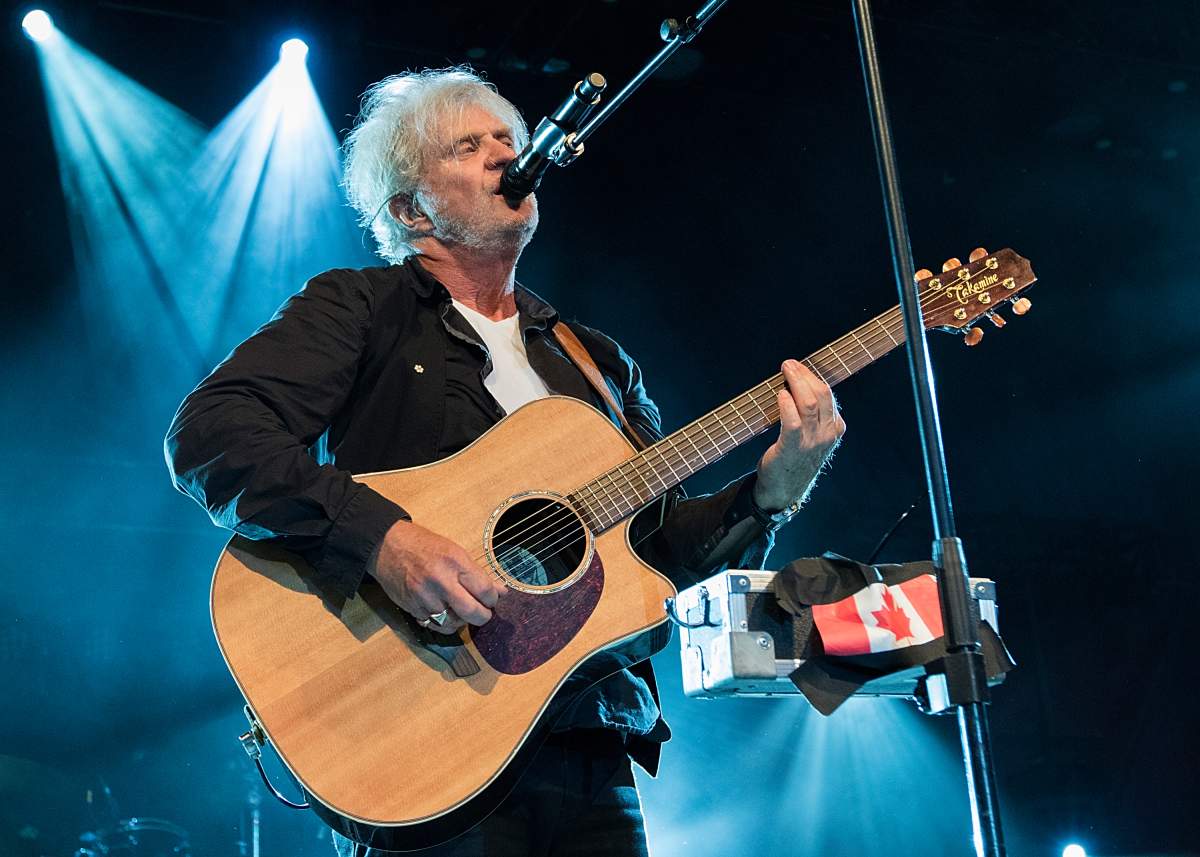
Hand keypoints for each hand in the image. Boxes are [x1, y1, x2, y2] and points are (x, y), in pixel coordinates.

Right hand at [370, 519, 505, 634]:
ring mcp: (425, 597)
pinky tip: (445, 612)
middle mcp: (440, 581)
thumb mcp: (455, 551)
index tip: (492, 598)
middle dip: (483, 616)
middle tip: (483, 612)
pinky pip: (434, 625)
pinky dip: (443, 622)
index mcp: (455, 563)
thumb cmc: (424, 546)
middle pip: (472, 612)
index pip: (485, 590)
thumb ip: (477, 574)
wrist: (387, 546)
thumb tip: (501, 591)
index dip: (493, 599)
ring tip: (462, 611)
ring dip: (462, 621)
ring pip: (453, 624)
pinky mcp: (412, 608)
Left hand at [754, 359, 845, 510]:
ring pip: (809, 403)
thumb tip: (798, 384)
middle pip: (822, 394)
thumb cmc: (795, 458)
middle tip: (789, 364)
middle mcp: (827, 434)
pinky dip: (787, 404)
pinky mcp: (793, 447)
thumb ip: (813, 415)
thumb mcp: (813, 436)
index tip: (798, 368)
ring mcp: (812, 441)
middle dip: (805, 375)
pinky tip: (781, 394)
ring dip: (795, 382)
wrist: (784, 489)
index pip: (828, 395)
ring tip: (785, 371)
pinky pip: (793, 421)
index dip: (812, 377)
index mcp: (835, 428)